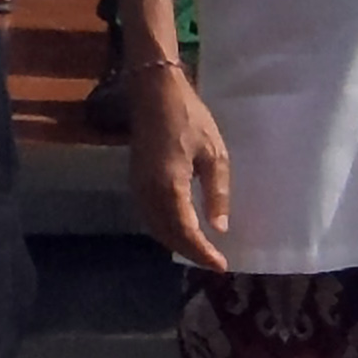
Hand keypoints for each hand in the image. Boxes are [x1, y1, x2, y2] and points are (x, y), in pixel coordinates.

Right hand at [124, 59, 233, 272]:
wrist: (153, 91)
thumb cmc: (189, 117)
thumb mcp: (213, 153)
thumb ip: (216, 192)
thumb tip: (219, 228)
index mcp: (169, 187)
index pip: (186, 232)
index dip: (203, 252)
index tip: (221, 265)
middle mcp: (149, 193)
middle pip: (167, 235)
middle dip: (190, 252)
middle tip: (213, 261)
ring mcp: (138, 186)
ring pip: (155, 227)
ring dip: (176, 242)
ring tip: (200, 249)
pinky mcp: (135, 180)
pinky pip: (149, 215)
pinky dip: (165, 228)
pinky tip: (180, 227)